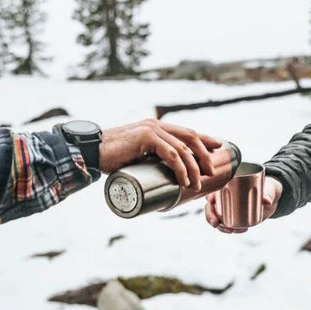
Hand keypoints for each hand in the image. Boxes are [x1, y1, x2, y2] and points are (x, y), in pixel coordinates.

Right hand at [99, 119, 221, 190]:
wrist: (91, 151)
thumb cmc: (112, 157)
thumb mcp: (137, 155)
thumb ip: (150, 158)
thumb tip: (162, 176)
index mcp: (157, 128)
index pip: (187, 132)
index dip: (205, 139)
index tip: (218, 147)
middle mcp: (157, 125)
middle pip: (191, 137)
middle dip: (205, 155)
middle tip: (211, 172)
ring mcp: (152, 130)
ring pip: (183, 148)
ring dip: (194, 167)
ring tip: (197, 184)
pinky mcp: (146, 137)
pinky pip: (171, 153)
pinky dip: (181, 167)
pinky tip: (184, 179)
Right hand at [205, 176, 282, 233]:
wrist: (271, 198)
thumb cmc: (268, 188)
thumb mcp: (269, 189)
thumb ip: (268, 194)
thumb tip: (266, 200)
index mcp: (228, 186)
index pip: (214, 190)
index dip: (209, 196)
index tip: (211, 201)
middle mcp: (225, 197)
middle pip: (211, 207)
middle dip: (210, 216)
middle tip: (216, 223)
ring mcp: (228, 208)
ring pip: (216, 218)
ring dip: (219, 226)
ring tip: (229, 230)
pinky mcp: (234, 217)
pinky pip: (227, 224)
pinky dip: (229, 229)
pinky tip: (237, 231)